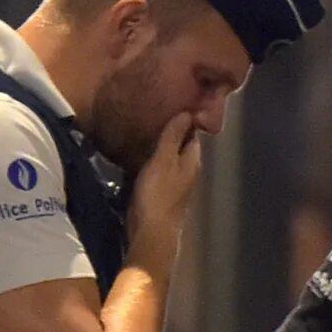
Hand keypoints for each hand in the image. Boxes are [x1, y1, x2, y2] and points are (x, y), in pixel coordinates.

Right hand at [126, 113, 205, 275]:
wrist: (152, 230)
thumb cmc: (159, 193)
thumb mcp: (163, 160)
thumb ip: (173, 137)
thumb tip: (187, 113)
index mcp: (192, 160)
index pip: (192, 133)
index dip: (185, 118)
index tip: (171, 101)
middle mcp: (188, 169)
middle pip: (181, 143)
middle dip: (171, 129)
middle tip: (154, 110)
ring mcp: (176, 181)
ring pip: (170, 155)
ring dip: (160, 142)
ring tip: (144, 124)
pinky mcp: (163, 189)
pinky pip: (159, 166)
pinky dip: (152, 156)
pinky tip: (139, 149)